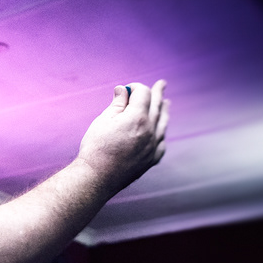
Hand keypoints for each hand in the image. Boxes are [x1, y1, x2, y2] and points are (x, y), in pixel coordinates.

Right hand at [77, 80, 169, 194]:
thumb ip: (116, 104)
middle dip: (157, 93)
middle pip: (157, 106)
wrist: (96, 178)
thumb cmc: (95, 148)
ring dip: (164, 111)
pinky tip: (161, 131)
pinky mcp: (151, 160)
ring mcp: (153, 146)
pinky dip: (161, 134)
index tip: (127, 89)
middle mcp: (150, 131)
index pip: (143, 93)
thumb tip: (123, 90)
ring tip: (166, 103)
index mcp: (137, 118)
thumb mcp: (102, 121)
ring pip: (163, 124)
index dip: (135, 88)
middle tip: (161, 84)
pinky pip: (162, 143)